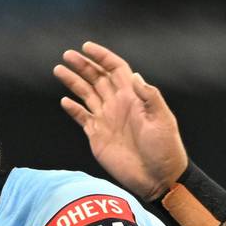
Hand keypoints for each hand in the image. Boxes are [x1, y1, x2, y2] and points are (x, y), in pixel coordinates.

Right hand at [54, 41, 187, 201]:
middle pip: (97, 78)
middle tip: (68, 55)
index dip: (102, 57)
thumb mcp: (163, 120)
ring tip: (59, 70)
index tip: (87, 47)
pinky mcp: (97, 136)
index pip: (115, 69)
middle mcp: (117, 104)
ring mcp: (106, 119)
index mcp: (133, 97)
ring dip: (73, 82)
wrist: (157, 178)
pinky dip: (73, 109)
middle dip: (82, 65)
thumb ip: (149, 97)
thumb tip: (135, 76)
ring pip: (86, 94)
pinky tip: (65, 101)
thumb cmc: (165, 149)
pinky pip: (82, 118)